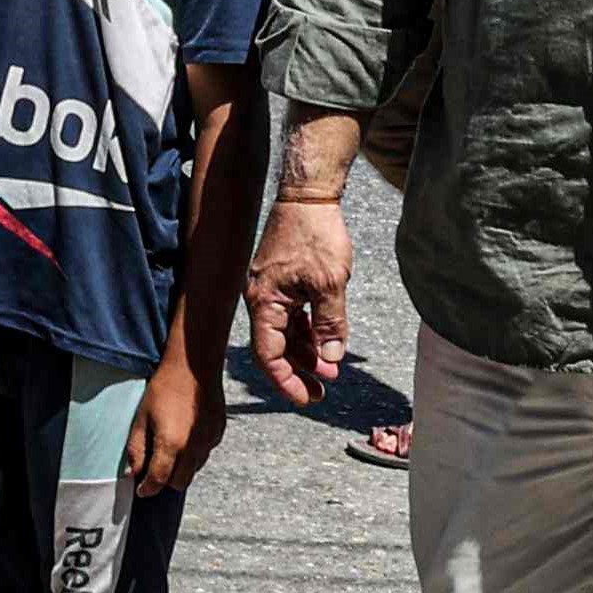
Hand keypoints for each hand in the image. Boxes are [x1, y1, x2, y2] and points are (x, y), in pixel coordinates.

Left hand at [127, 352, 227, 494]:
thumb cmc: (164, 387)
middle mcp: (194, 448)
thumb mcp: (142, 418)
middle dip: (165, 481)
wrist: (195, 365)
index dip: (147, 489)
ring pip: (194, 470)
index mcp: (172, 445)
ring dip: (180, 468)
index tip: (140, 490)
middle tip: (153, 471)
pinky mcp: (218, 433)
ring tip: (168, 451)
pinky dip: (193, 454)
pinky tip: (184, 437)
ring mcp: (209, 441)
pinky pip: (204, 454)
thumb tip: (133, 473)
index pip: (159, 481)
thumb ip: (136, 449)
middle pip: (179, 483)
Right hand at [245, 197, 352, 408]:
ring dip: (307, 350)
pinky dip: (307, 330)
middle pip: (276, 346)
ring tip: (331, 367)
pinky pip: (291, 315)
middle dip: (301, 369)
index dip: (287, 380)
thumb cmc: (315, 234)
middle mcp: (260, 299)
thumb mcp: (330, 284)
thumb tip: (331, 357)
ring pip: (285, 332)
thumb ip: (330, 323)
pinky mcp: (281, 280)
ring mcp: (270, 290)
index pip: (269, 354)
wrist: (309, 196)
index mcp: (264, 302)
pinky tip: (324, 340)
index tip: (308, 397)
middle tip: (325, 388)